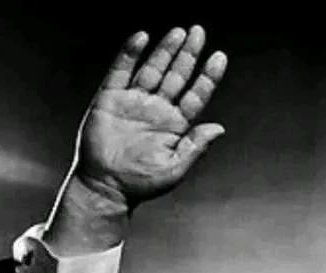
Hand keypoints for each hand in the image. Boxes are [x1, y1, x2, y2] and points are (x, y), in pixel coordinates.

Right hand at [75, 26, 227, 206]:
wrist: (106, 186)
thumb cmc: (141, 183)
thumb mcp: (174, 168)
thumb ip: (195, 147)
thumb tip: (219, 128)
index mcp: (176, 126)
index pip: (196, 96)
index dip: (208, 77)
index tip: (219, 57)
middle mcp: (157, 110)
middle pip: (177, 76)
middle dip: (188, 55)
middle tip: (199, 32)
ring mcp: (134, 102)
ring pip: (153, 69)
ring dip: (165, 50)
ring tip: (179, 32)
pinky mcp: (110, 98)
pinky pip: (121, 70)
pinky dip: (130, 53)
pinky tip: (142, 38)